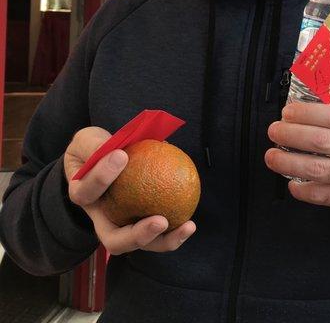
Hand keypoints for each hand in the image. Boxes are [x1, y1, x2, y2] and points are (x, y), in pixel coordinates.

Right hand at [64, 127, 195, 254]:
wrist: (103, 160)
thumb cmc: (95, 149)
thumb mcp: (88, 140)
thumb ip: (96, 144)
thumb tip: (117, 150)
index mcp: (83, 196)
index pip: (87, 193)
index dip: (101, 177)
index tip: (122, 155)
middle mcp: (101, 218)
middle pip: (115, 240)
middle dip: (138, 235)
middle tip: (159, 221)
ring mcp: (122, 226)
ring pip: (142, 243)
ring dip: (165, 240)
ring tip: (187, 226)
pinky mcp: (142, 225)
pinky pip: (160, 233)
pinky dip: (176, 230)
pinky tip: (191, 222)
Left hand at [265, 103, 329, 236]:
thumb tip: (301, 115)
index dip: (308, 113)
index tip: (287, 112)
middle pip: (323, 140)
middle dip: (292, 134)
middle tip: (274, 132)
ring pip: (319, 168)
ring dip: (289, 161)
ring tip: (272, 156)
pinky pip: (322, 194)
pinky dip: (303, 189)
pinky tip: (292, 184)